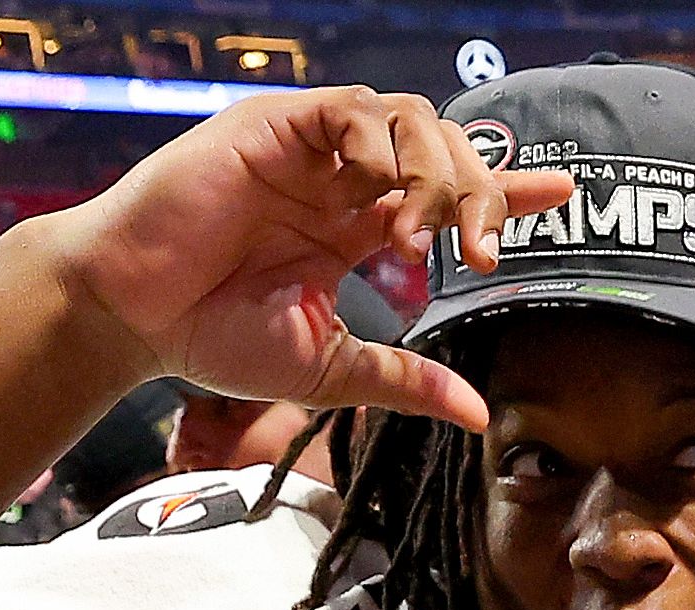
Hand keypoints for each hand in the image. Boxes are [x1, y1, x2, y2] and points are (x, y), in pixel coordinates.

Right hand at [44, 90, 571, 424]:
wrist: (131, 316)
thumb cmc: (210, 335)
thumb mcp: (326, 367)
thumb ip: (403, 381)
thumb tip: (478, 415)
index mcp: (356, 225)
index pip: (449, 193)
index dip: (508, 190)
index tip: (563, 195)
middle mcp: (340, 179)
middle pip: (445, 150)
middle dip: (482, 193)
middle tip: (481, 250)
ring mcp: (309, 149)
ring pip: (411, 120)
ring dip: (437, 173)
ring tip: (425, 236)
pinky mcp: (273, 127)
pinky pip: (351, 110)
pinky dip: (381, 146)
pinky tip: (378, 196)